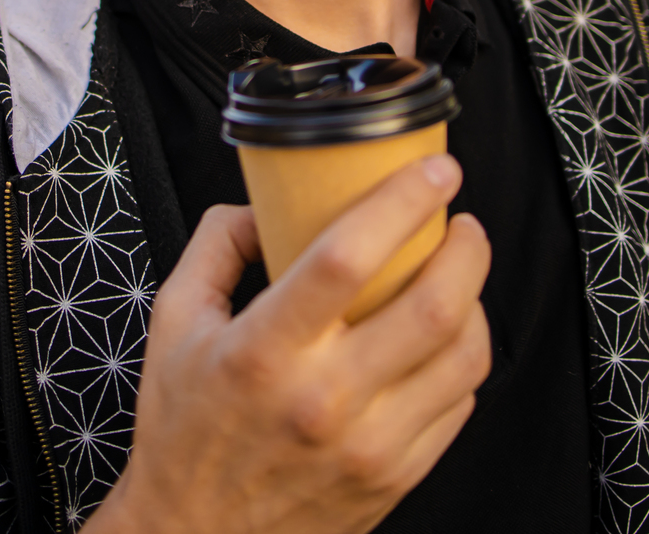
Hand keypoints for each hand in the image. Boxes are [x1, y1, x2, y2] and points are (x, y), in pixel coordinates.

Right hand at [82, 154, 491, 533]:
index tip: (433, 171)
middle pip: (431, 305)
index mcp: (262, 352)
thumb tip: (262, 204)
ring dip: (475, 300)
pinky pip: (458, 404)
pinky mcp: (395, 476)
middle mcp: (322, 400)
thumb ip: (215, 247)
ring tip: (459, 277)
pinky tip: (443, 339)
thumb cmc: (184, 433)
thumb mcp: (174, 325)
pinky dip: (462, 359)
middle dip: (466, 247)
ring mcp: (367, 445)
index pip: (348, 259)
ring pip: (462, 356)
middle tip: (460, 222)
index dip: (402, 203)